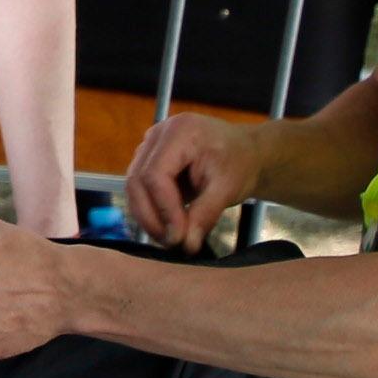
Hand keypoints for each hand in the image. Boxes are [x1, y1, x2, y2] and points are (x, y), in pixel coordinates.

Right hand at [126, 112, 262, 250]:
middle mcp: (158, 135)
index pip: (155, 174)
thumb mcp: (228, 189)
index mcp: (180, 132)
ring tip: (170, 238)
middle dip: (151, 217)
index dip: (163, 209)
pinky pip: (139, 190)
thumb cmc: (239, 163)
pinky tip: (167, 227)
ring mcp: (149, 147)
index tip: (178, 237)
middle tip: (172, 242)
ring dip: (148, 217)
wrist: (244, 153)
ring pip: (133, 188)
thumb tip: (186, 245)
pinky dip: (150, 212)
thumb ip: (205, 215)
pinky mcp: (148, 161)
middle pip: (137, 181)